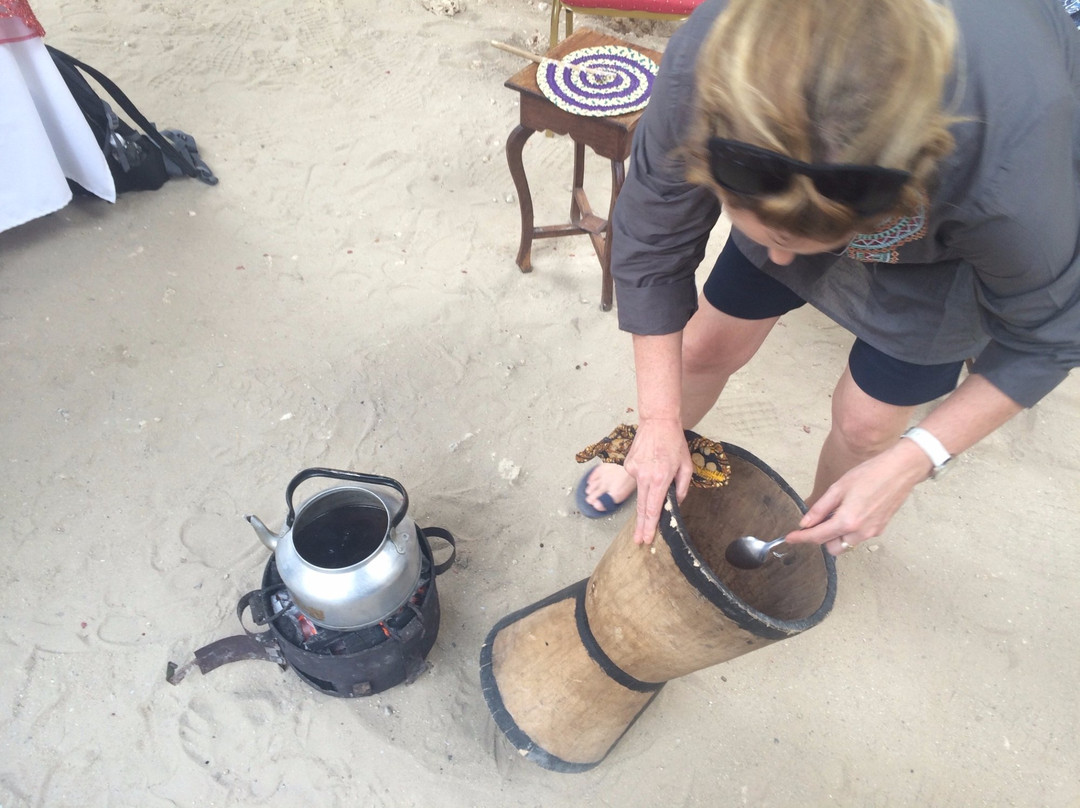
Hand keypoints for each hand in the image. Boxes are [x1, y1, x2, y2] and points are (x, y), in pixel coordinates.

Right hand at [622, 418, 693, 543]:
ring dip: (645, 498)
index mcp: (660, 478)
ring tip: (653, 486)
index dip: (650, 525)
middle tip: (639, 540)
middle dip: (641, 525)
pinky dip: (644, 479)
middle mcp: (644, 477)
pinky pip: (637, 479)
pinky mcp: (628, 466)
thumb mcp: (686, 466)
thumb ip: (682, 488)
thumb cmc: (674, 443)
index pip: (653, 508)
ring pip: (640, 493)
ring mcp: (633, 471)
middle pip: (642, 507)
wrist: (657, 422)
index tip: (647, 538)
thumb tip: (675, 503)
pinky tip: (651, 466)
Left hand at [784, 441, 929, 554]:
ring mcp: (872, 533)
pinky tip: (851, 512)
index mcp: (847, 521)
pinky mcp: (880, 529)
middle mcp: (860, 532)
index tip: (790, 538)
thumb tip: (805, 523)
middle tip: (818, 520)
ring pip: (846, 544)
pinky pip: (858, 537)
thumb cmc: (869, 474)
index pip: (818, 537)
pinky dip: (850, 530)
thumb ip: (820, 508)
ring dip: (836, 535)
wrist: (901, 471)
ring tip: (836, 513)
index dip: (801, 538)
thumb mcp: (838, 488)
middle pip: (832, 547)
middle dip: (822, 538)